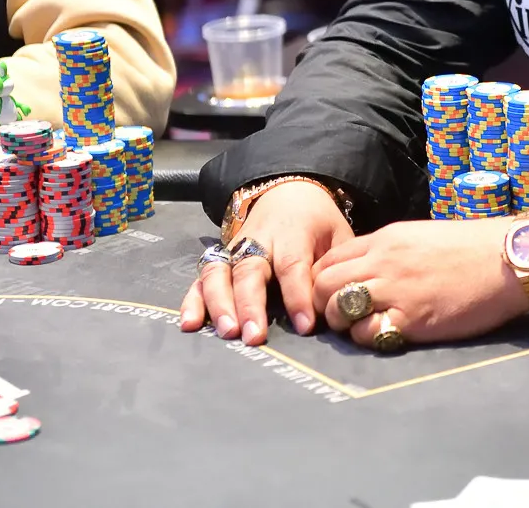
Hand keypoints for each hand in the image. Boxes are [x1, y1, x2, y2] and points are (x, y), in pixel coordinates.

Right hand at [179, 180, 351, 344]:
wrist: (290, 192)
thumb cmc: (318, 223)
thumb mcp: (337, 237)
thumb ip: (334, 269)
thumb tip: (333, 306)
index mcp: (293, 232)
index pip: (292, 265)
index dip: (297, 297)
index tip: (304, 326)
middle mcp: (258, 239)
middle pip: (249, 271)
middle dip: (250, 305)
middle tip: (254, 336)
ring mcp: (234, 248)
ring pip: (218, 273)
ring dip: (219, 304)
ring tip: (227, 332)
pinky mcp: (219, 258)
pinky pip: (201, 278)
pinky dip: (193, 300)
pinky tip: (190, 324)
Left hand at [312, 216, 528, 348]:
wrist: (509, 259)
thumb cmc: (473, 247)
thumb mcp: (422, 235)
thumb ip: (390, 251)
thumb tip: (370, 269)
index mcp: (386, 239)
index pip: (330, 259)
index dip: (322, 280)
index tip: (330, 294)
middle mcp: (383, 262)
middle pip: (324, 284)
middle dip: (322, 302)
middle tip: (338, 315)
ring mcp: (396, 291)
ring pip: (338, 308)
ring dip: (342, 322)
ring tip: (358, 327)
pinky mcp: (412, 319)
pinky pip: (367, 333)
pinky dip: (367, 337)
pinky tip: (383, 334)